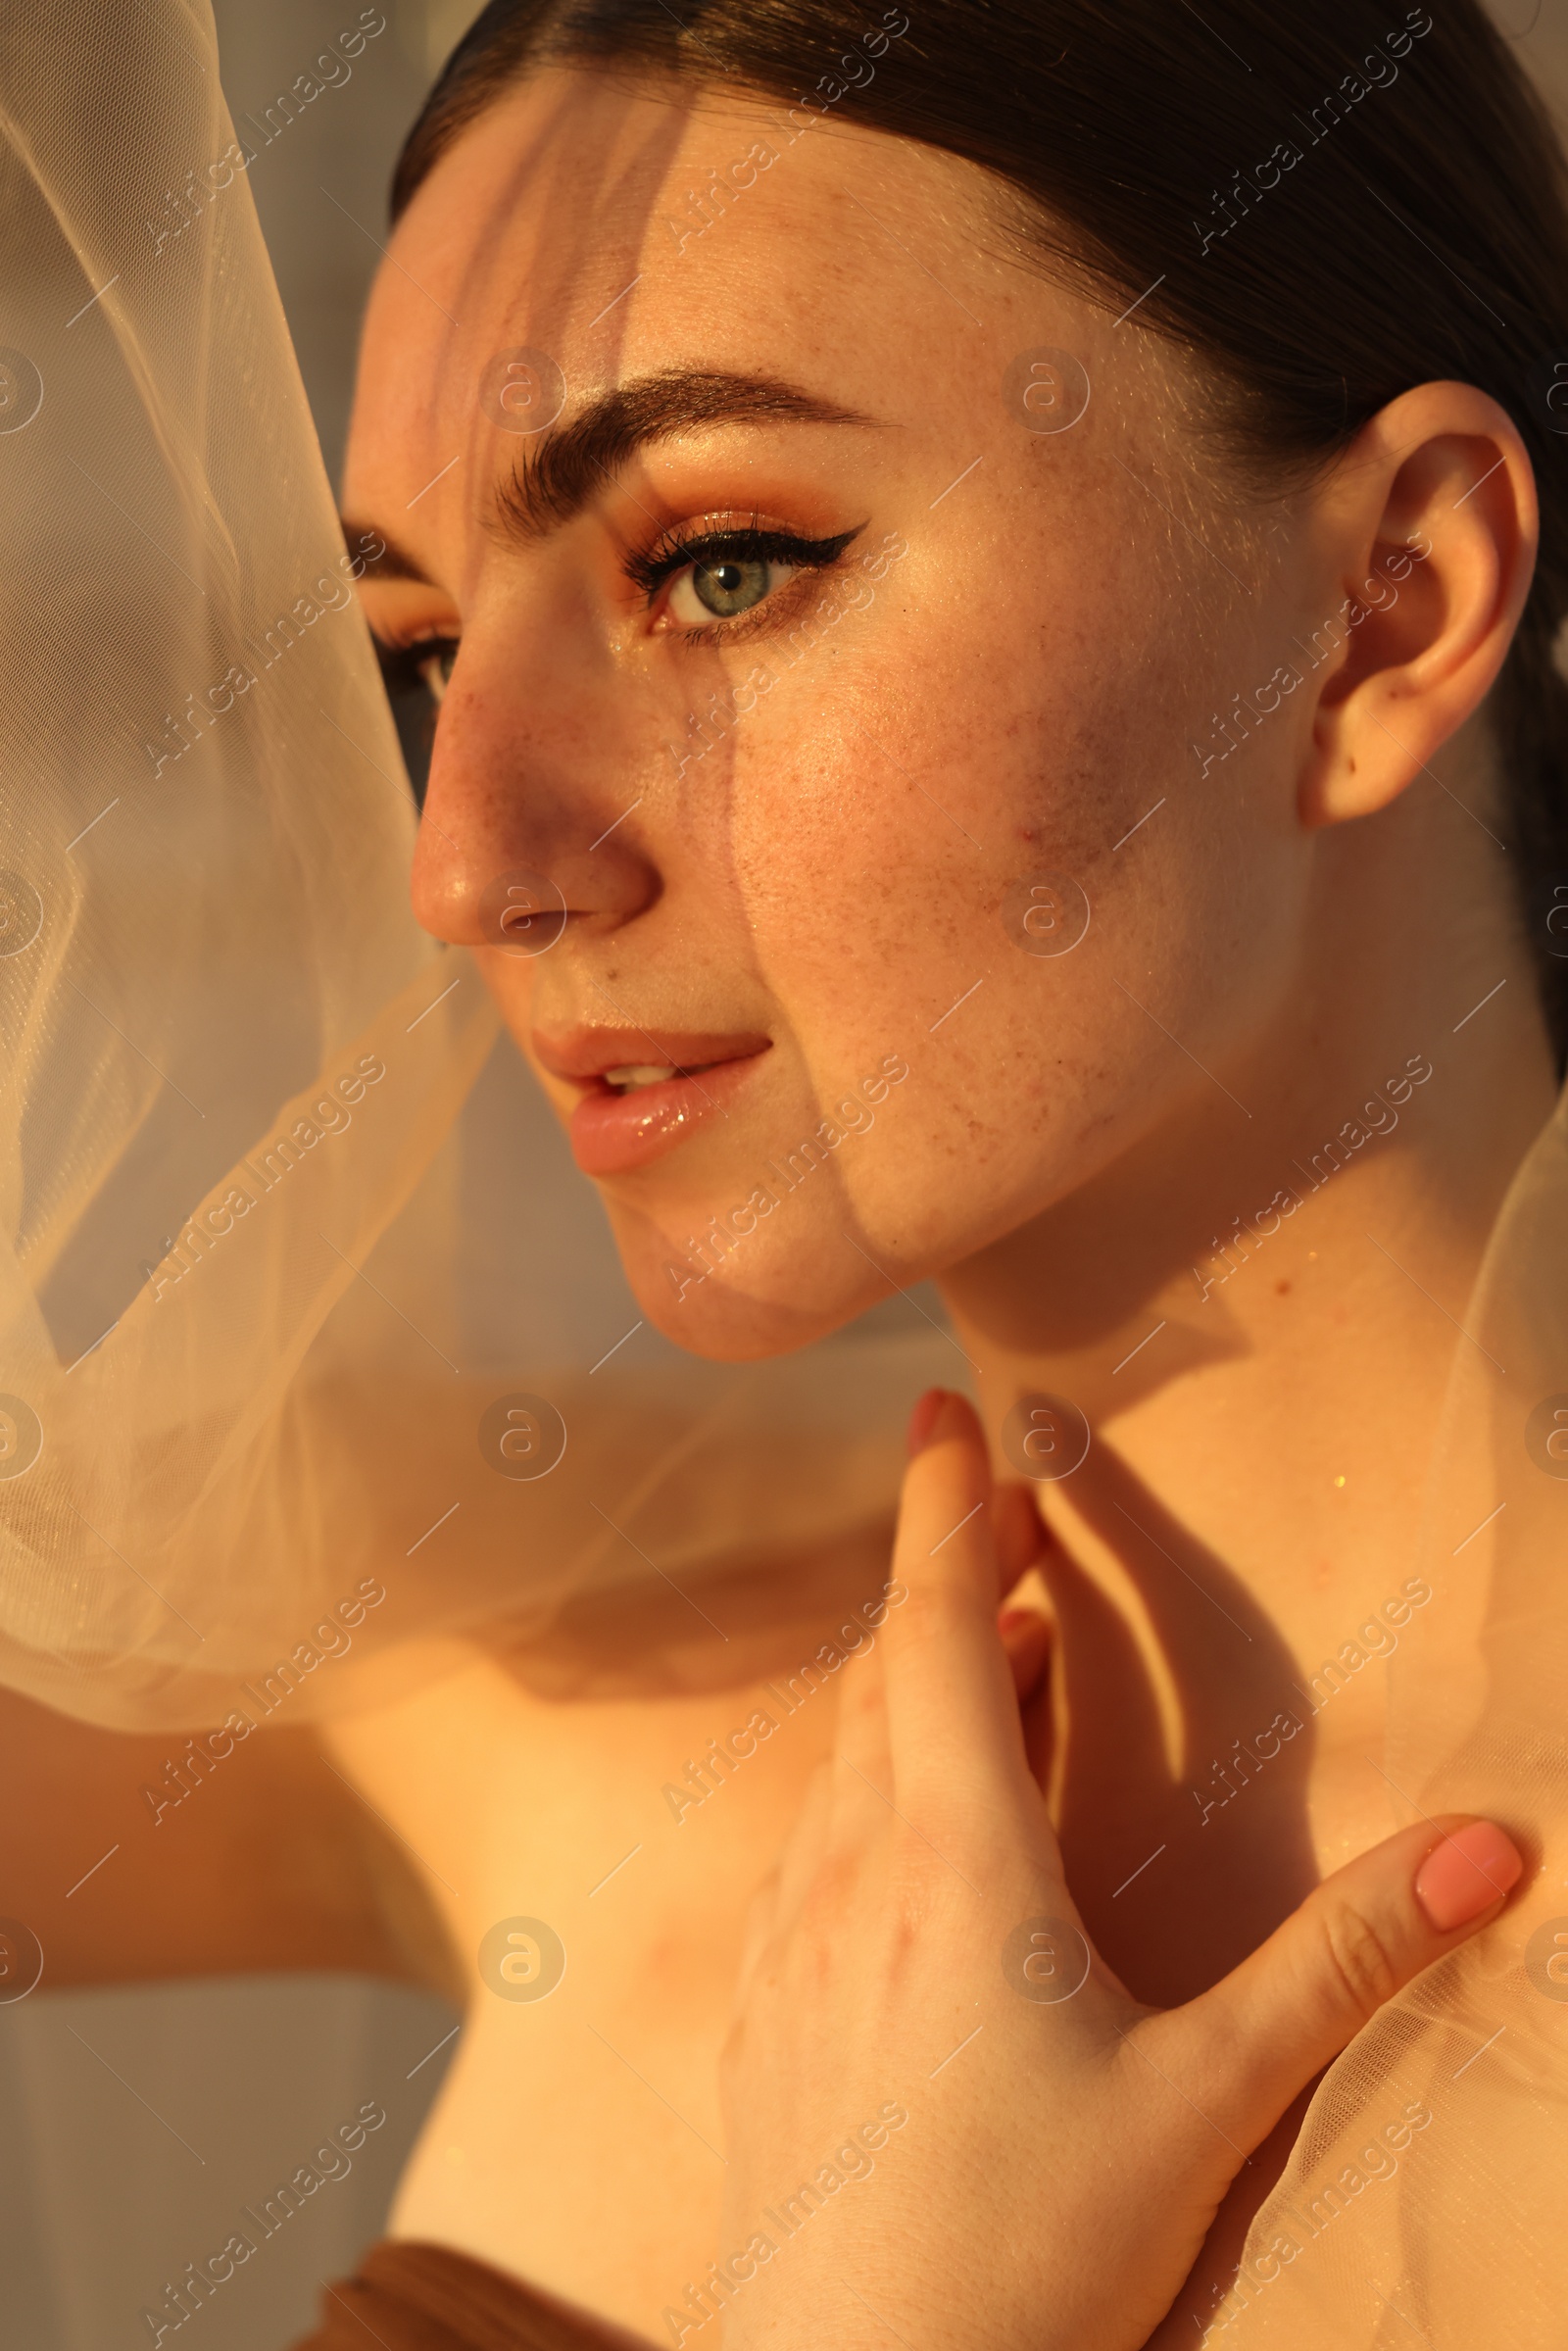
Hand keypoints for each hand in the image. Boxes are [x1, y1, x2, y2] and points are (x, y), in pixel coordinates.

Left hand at [712, 1392, 1521, 2350]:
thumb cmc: (1028, 2258)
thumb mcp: (1210, 2102)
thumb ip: (1344, 1962)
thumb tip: (1494, 1842)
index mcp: (954, 1861)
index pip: (929, 1628)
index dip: (937, 1509)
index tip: (937, 1412)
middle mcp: (850, 1873)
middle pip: (882, 1674)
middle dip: (938, 1579)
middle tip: (996, 1528)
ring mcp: (790, 1944)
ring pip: (839, 1756)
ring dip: (904, 1683)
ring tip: (978, 1659)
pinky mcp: (763, 2014)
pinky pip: (807, 1842)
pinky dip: (862, 1779)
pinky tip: (903, 1829)